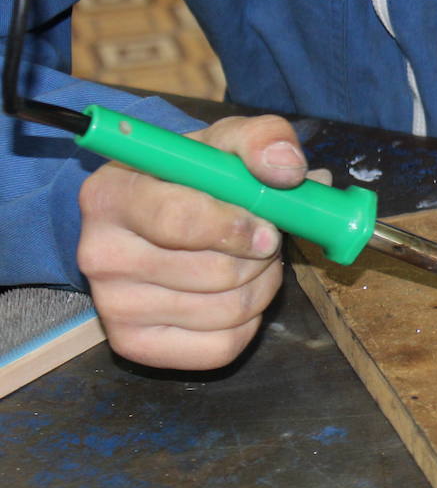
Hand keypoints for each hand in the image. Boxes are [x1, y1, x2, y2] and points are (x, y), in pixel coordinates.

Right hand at [77, 115, 314, 370]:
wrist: (160, 215)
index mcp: (112, 194)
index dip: (239, 228)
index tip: (270, 227)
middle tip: (266, 240)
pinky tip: (238, 293)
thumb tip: (286, 170)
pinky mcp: (134, 345)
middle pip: (214, 273)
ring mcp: (113, 306)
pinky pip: (222, 347)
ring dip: (263, 285)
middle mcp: (100, 254)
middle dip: (262, 257)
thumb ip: (263, 140)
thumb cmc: (195, 177)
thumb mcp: (227, 141)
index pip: (181, 222)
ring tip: (255, 261)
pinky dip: (250, 323)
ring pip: (226, 311)